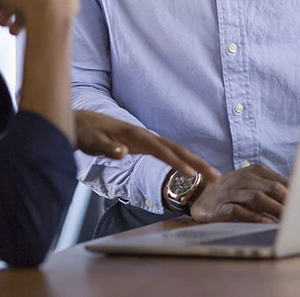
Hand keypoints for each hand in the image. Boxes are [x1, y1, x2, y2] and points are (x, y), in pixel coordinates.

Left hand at [74, 110, 220, 182]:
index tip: (193, 175)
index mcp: (136, 135)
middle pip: (177, 149)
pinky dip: (183, 161)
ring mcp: (147, 139)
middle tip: (217, 177)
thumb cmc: (88, 133)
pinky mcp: (145, 144)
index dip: (178, 163)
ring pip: (176, 150)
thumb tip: (123, 152)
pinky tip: (192, 171)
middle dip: (198, 163)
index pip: (162, 151)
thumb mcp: (93, 142)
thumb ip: (107, 148)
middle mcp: (145, 136)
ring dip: (194, 162)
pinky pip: (169, 152)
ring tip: (212, 175)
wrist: (82, 122)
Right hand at [190, 163, 287, 223]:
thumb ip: (271, 190)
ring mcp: (228, 192)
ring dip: (273, 209)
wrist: (200, 198)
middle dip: (287, 201)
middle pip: (269, 187)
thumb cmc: (232, 194)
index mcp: (251, 171)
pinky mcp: (217, 207)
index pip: (277, 179)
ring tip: (287, 221)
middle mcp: (240, 178)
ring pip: (255, 197)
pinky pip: (237, 210)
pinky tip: (265, 224)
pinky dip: (252, 217)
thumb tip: (299, 199)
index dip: (293, 191)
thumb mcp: (251, 187)